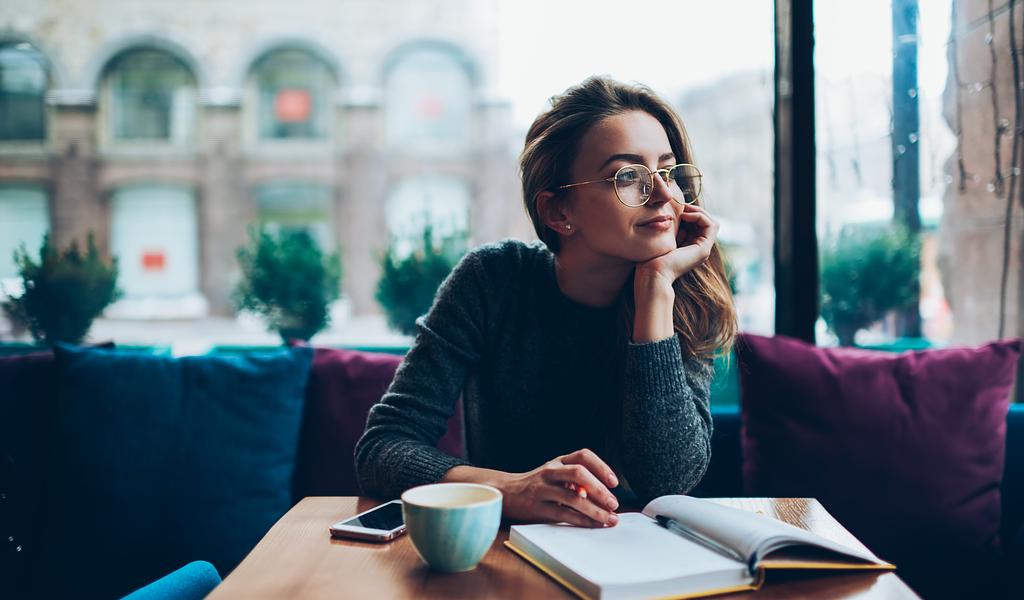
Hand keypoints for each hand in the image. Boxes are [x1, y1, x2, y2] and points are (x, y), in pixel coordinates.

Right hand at [501, 448, 619, 526]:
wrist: (507, 493)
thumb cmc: (538, 485)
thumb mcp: (555, 475)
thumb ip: (576, 481)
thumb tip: (604, 495)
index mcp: (558, 461)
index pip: (583, 456)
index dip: (601, 467)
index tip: (614, 482)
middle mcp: (550, 471)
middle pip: (578, 473)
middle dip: (599, 489)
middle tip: (613, 503)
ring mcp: (542, 488)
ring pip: (572, 497)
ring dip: (595, 509)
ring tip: (609, 518)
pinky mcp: (536, 507)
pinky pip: (563, 514)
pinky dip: (581, 520)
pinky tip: (593, 524)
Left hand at [635, 204, 718, 291]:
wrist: (652, 274)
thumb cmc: (651, 258)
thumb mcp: (663, 238)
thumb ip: (671, 228)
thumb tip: (673, 214)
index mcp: (690, 247)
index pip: (698, 223)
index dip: (690, 212)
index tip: (675, 208)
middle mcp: (699, 249)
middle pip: (706, 222)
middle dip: (694, 210)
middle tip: (680, 206)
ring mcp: (703, 250)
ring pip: (711, 222)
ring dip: (697, 212)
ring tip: (682, 210)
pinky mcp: (704, 249)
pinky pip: (711, 225)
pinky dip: (700, 216)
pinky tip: (685, 216)